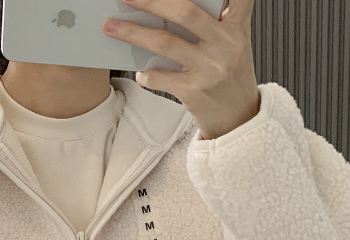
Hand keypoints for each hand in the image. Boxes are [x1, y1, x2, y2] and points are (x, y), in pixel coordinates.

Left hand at [103, 0, 260, 139]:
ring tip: (111, 27)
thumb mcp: (234, 45)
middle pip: (185, 12)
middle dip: (152, 2)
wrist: (238, 119)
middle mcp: (224, 44)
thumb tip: (168, 10)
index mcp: (236, 28)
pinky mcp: (195, 92)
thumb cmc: (230, 79)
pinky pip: (161, 78)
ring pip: (165, 43)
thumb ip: (215, 23)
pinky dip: (146, 75)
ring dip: (133, 33)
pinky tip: (140, 74)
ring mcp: (209, 69)